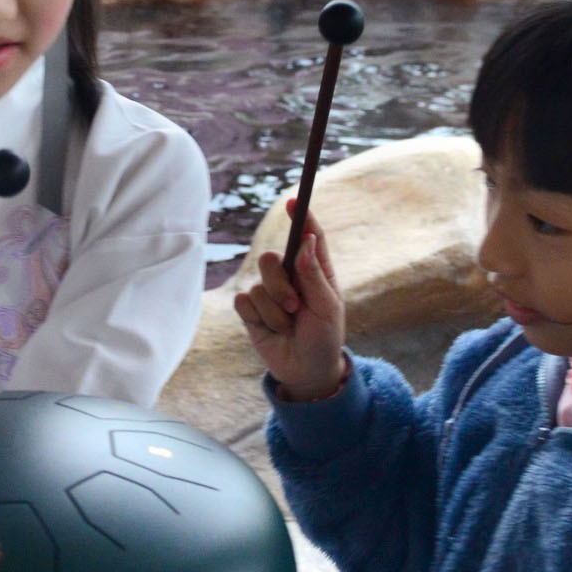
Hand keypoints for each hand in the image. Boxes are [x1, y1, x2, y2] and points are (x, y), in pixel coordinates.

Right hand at [234, 218, 347, 400]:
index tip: (293, 201)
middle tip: (295, 307)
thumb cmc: (324, 337)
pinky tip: (272, 329)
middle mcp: (290, 277)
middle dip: (281, 285)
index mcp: (314, 270)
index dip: (301, 217)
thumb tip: (306, 240)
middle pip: (271, 259)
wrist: (306, 370)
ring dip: (275, 310)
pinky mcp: (252, 310)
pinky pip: (245, 301)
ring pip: (258, 284)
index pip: (307, 237)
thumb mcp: (327, 307)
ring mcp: (269, 293)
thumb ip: (313, 274)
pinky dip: (259, 318)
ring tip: (289, 325)